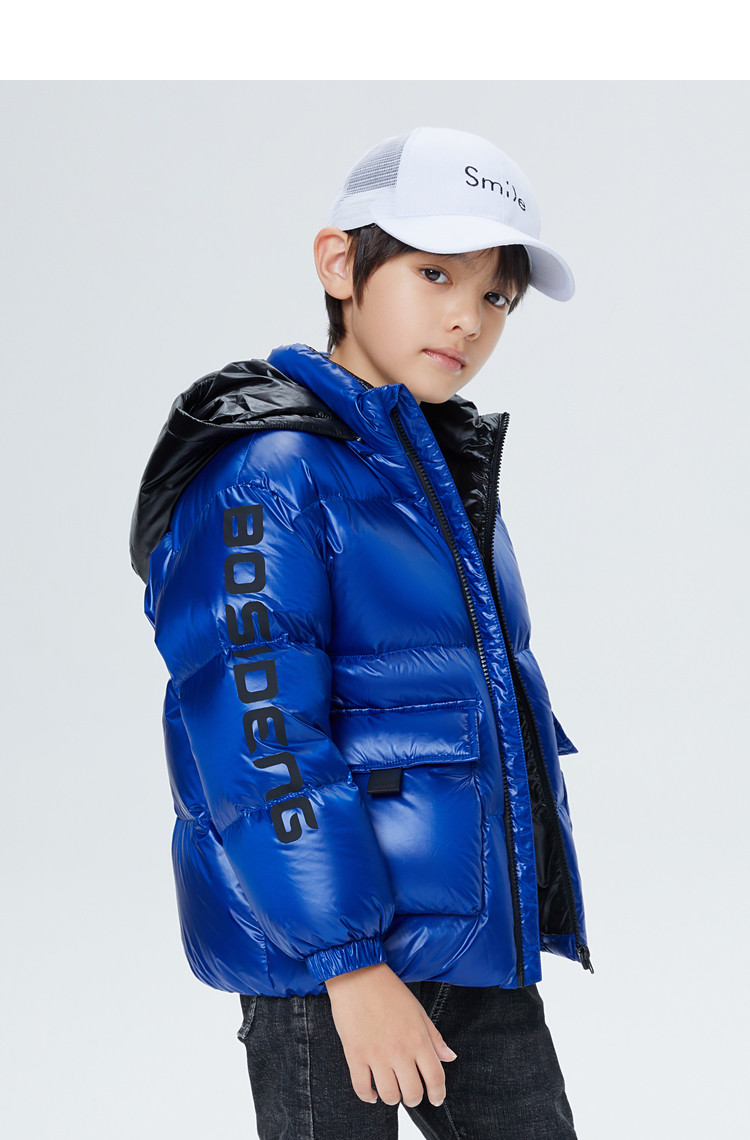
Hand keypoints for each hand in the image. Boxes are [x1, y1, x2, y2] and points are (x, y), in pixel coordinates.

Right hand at [324, 961, 456, 1106]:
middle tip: (411, 1093)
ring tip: (392, 1089)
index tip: (436, 1099)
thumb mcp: (418, 1010)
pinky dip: (368, 1096)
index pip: (435, 1078)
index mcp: (418, 1039)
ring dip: (392, 1098)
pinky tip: (373, 1091)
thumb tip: (450, 1057)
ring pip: (389, 1096)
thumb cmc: (388, 990)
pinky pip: (362, 1088)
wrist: (357, 975)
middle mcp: (399, 1051)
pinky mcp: (355, 1056)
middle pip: (413, 1093)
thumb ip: (435, 1037)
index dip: (438, 1094)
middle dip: (414, 1098)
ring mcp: (376, 1055)